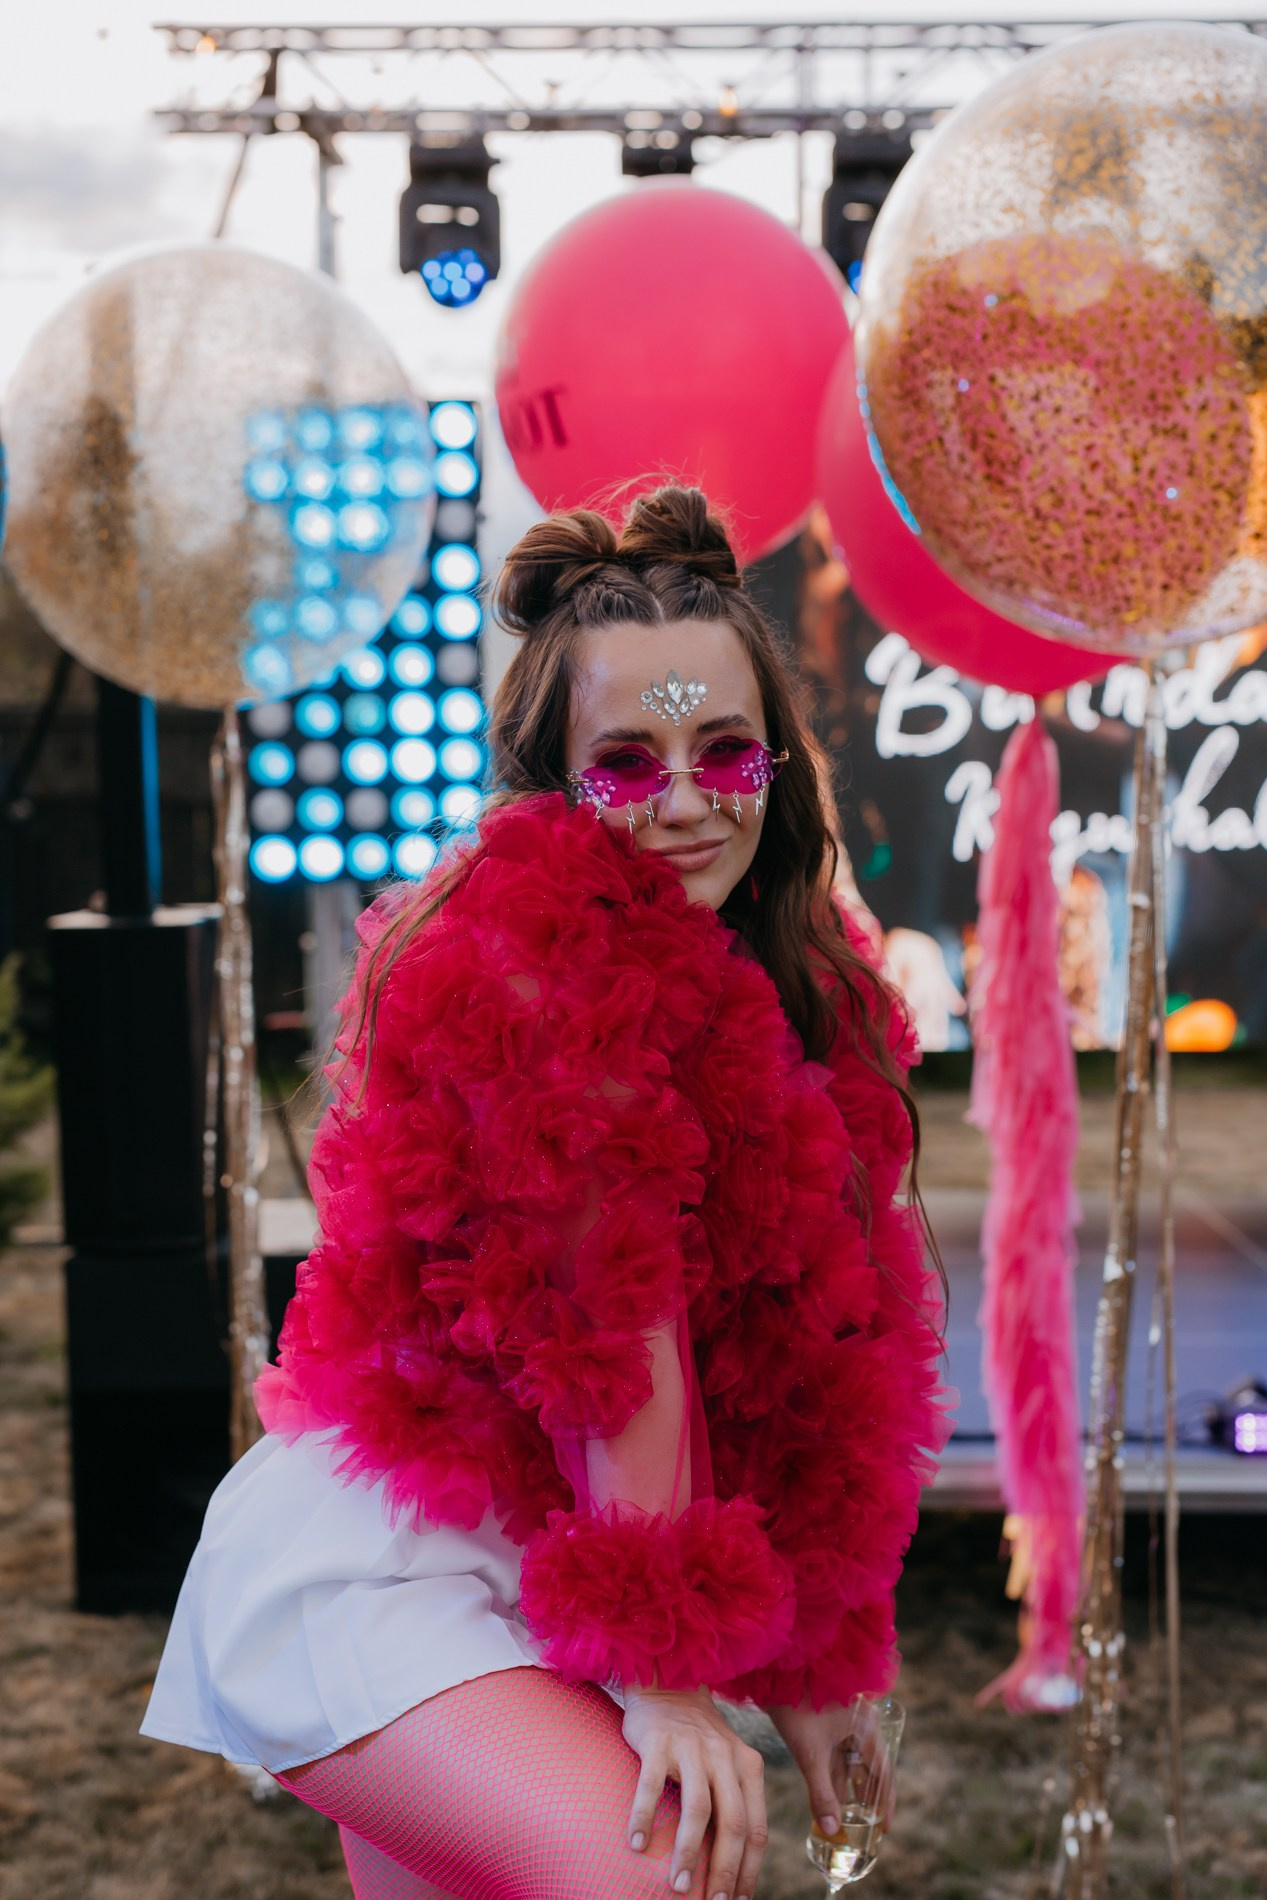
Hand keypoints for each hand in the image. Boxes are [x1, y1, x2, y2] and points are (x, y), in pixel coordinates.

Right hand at [621, 1684, 767, 1899]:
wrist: (668, 1685)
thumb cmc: (699, 1741)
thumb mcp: (728, 1764)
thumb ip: (735, 1803)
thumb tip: (735, 1866)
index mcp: (748, 1766)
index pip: (756, 1828)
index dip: (750, 1869)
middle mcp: (725, 1756)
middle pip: (733, 1822)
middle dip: (724, 1869)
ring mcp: (692, 1747)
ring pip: (697, 1808)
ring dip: (688, 1852)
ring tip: (678, 1885)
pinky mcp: (659, 1740)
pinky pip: (652, 1785)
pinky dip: (645, 1817)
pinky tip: (636, 1843)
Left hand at [765, 1701, 895, 1837]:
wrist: (775, 1674)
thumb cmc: (797, 1708)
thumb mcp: (810, 1755)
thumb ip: (822, 1793)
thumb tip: (831, 1829)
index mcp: (867, 1726)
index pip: (884, 1772)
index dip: (886, 1802)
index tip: (885, 1828)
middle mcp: (861, 1723)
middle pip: (871, 1768)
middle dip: (867, 1798)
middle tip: (867, 1827)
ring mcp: (845, 1722)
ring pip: (852, 1762)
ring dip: (849, 1788)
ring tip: (848, 1817)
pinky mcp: (828, 1722)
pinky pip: (838, 1755)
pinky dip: (836, 1776)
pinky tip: (831, 1795)